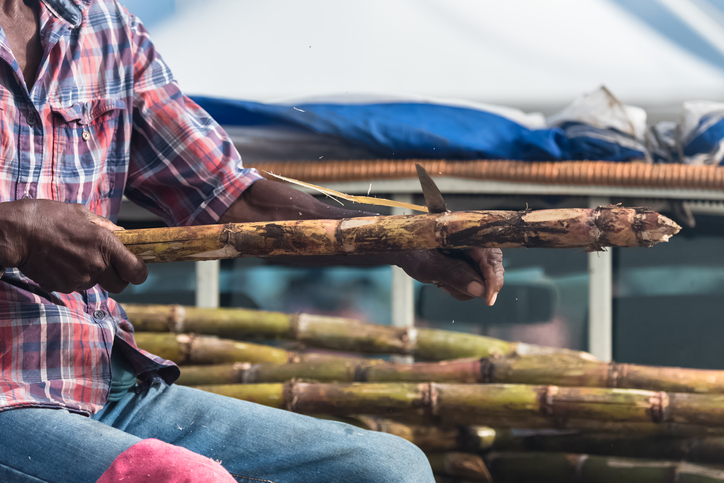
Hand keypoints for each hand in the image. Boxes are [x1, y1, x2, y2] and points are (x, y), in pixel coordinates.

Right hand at [0, 200, 147, 293]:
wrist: (16, 232)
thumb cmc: (48, 217)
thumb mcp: (82, 214)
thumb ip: (106, 226)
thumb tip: (123, 233)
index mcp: (105, 244)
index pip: (136, 271)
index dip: (139, 272)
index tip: (135, 268)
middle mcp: (96, 264)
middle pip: (120, 286)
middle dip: (118, 278)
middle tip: (108, 266)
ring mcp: (79, 278)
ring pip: (95, 284)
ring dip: (91, 275)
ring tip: (73, 256)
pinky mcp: (63, 286)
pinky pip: (75, 286)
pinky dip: (72, 277)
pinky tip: (60, 262)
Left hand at [396, 248, 503, 304]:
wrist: (401, 250)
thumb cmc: (410, 251)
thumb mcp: (428, 265)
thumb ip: (454, 274)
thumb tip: (480, 289)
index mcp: (465, 232)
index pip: (491, 256)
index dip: (493, 278)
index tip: (488, 298)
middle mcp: (473, 241)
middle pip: (491, 269)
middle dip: (473, 285)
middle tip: (447, 286)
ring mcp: (472, 252)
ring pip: (483, 279)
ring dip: (464, 287)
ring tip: (441, 282)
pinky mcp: (469, 262)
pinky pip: (474, 281)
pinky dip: (461, 287)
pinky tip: (444, 282)